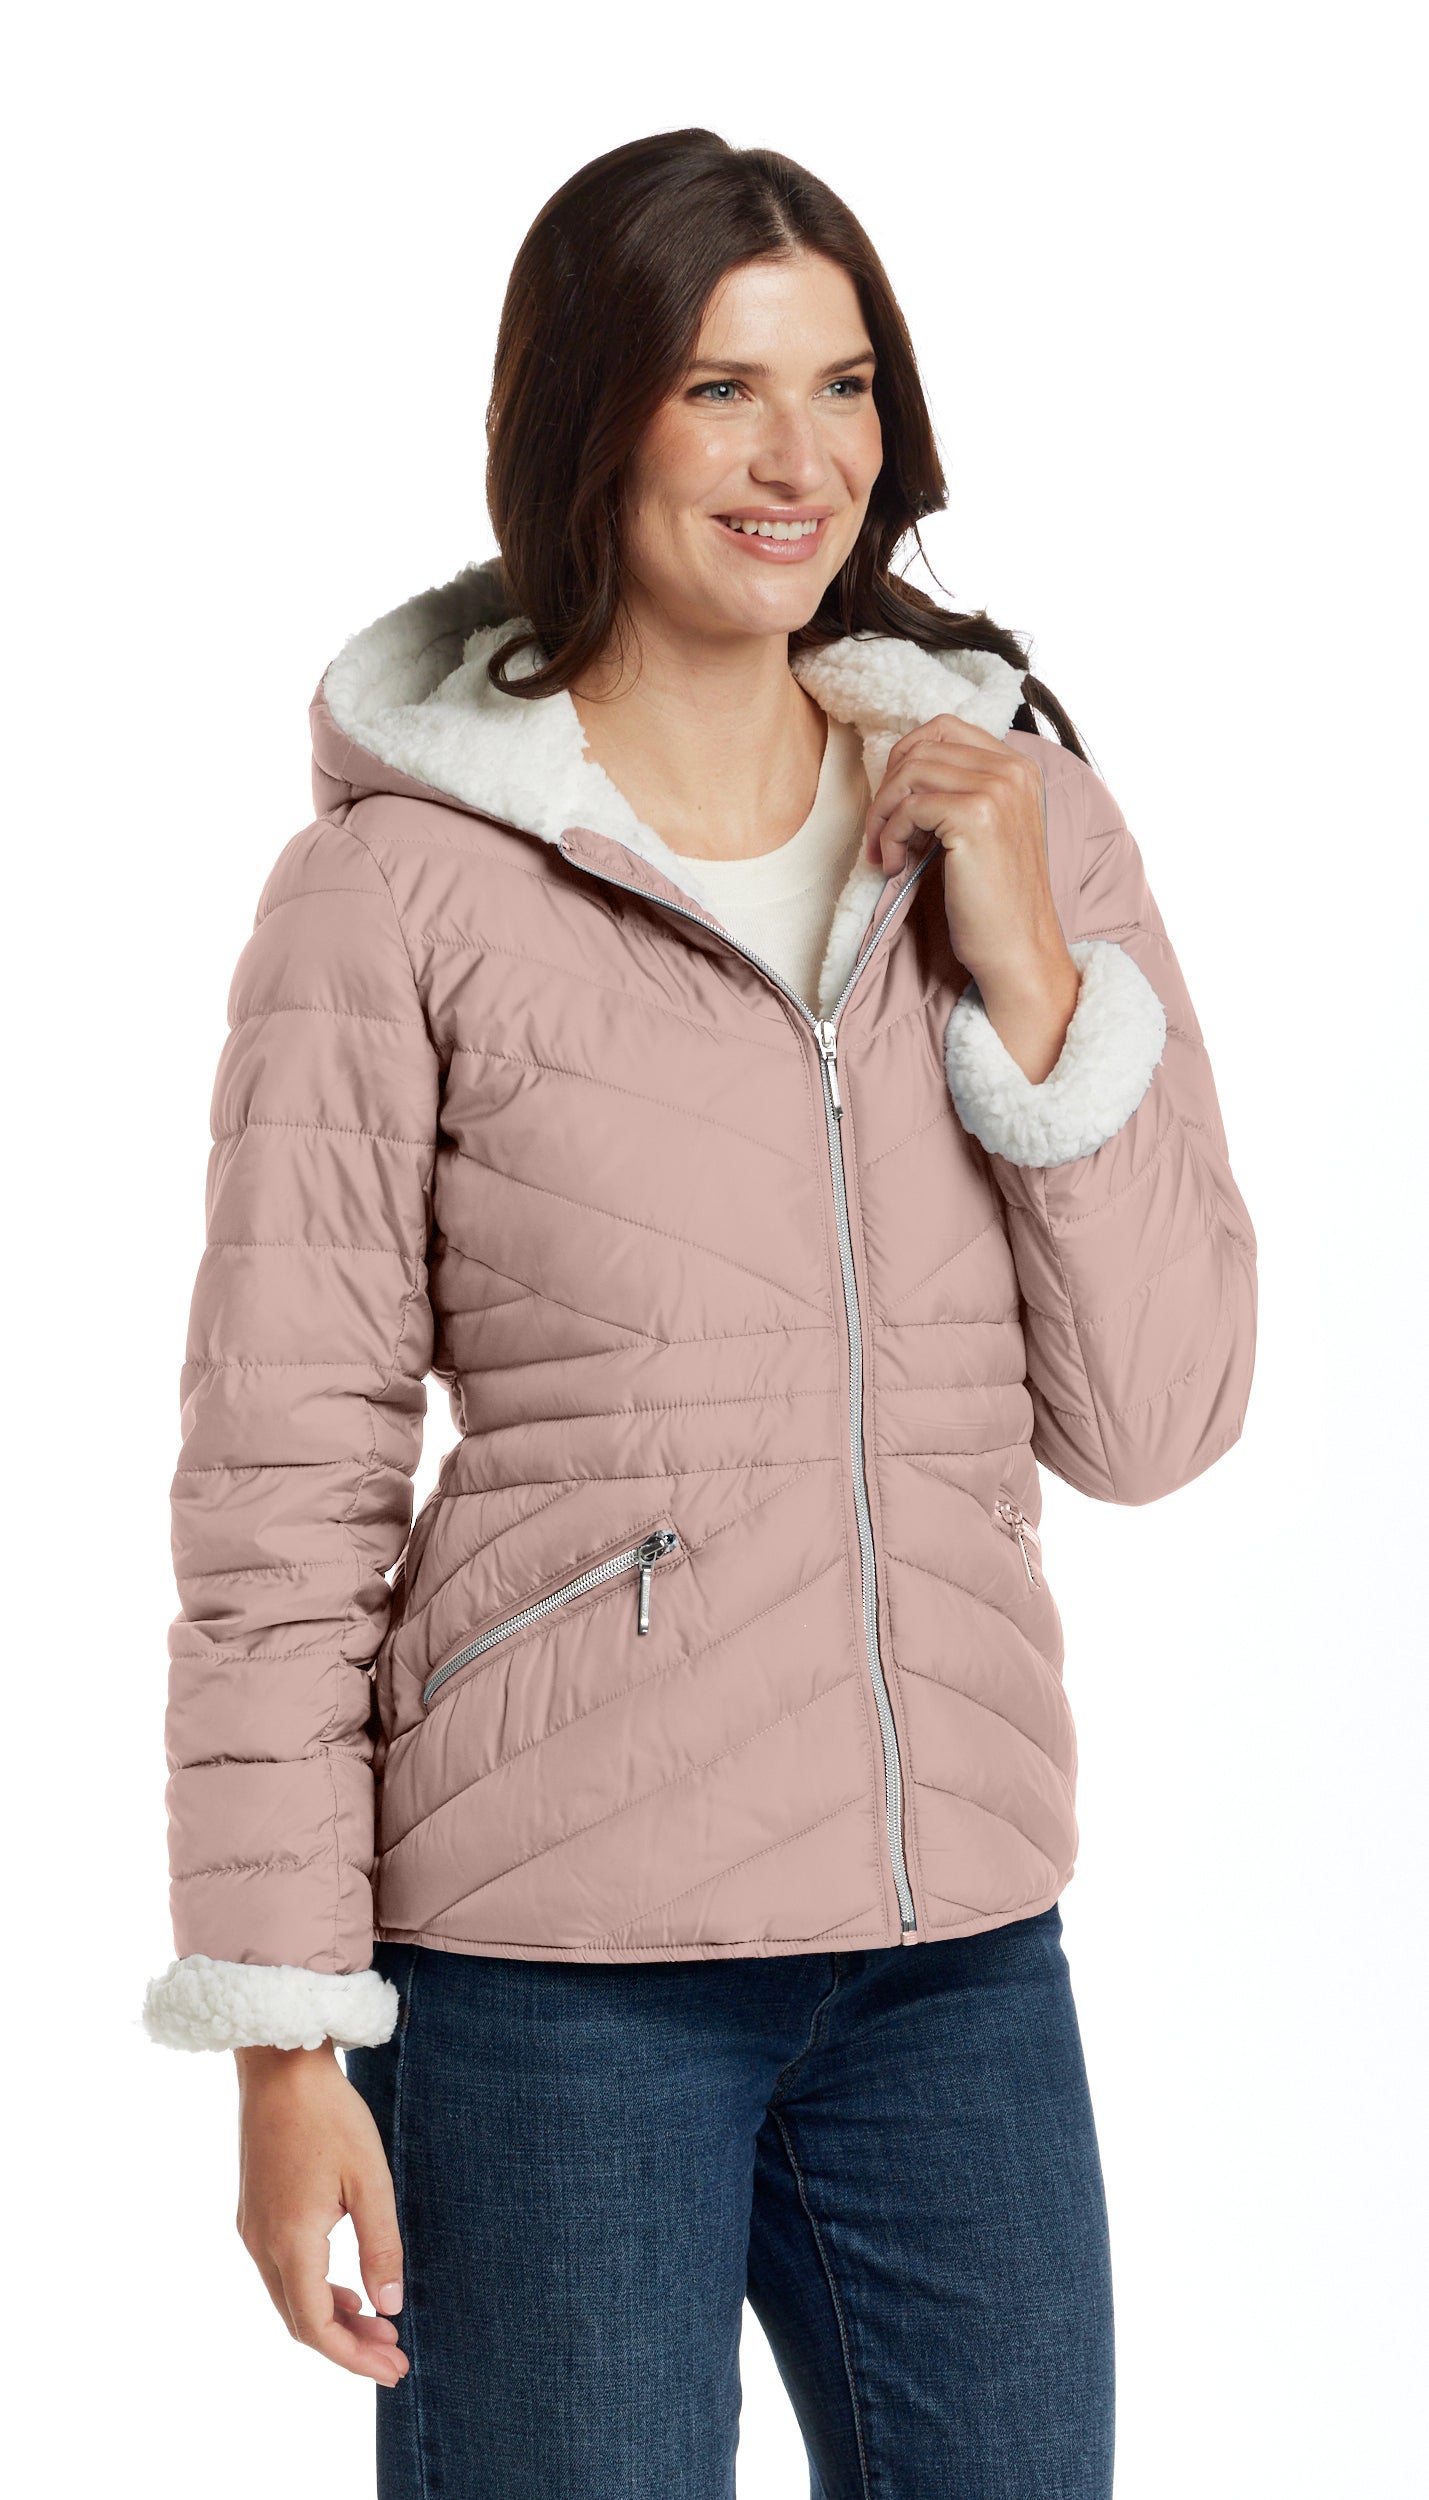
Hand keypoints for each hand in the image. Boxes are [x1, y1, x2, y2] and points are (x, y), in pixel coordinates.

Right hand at [234, 2041, 408, 2386]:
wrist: (279, 2066)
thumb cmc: (329, 2115)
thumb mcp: (369, 2180)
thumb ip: (381, 2247)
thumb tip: (389, 2307)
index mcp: (291, 2241)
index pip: (317, 2326)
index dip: (354, 2357)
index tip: (394, 2369)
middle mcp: (263, 2244)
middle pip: (301, 2321)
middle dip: (347, 2346)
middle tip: (395, 2356)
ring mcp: (253, 2229)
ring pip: (289, 2299)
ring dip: (332, 2319)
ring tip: (378, 2326)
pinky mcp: (254, 2213)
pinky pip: (282, 2273)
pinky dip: (315, 2291)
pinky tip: (346, 2288)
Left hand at [864, 713, 1080, 1081]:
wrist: (1017, 950)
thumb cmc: (993, 901)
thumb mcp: (984, 831)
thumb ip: (958, 792)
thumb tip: (898, 772)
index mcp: (1018, 767)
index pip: (943, 728)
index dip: (904, 759)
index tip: (893, 804)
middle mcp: (1012, 770)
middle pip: (921, 746)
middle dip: (888, 789)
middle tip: (880, 835)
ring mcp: (996, 790)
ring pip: (909, 774)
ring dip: (883, 815)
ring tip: (886, 854)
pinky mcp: (974, 817)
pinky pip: (908, 808)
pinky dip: (889, 837)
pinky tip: (896, 868)